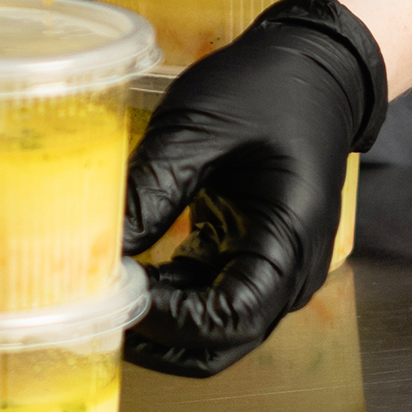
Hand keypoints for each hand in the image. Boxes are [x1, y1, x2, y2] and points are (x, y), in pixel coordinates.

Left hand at [124, 0, 386, 377]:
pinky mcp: (248, 253)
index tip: (117, 298)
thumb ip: (154, 186)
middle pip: (222, 341)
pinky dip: (167, 296)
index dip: (172, 321)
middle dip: (160, 338)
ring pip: (212, 327)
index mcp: (289, 241)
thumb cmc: (267, 90)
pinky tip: (125, 275)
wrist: (315, 69)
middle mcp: (289, 271)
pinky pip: (207, 294)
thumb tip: (99, 247)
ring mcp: (270, 268)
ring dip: (160, 322)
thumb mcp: (200, 126)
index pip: (232, 317)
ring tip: (102, 293)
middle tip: (97, 311)